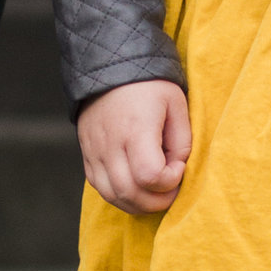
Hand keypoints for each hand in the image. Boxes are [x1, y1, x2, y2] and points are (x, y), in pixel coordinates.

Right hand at [79, 80, 193, 215]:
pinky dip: (121, 196)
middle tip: (173, 190)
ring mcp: (95, 152)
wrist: (109, 66)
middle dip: (158, 202)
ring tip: (156, 193)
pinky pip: (101, 188)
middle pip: (130, 194)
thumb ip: (182, 141)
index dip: (170, 181)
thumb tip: (176, 169)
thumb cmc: (149, 84)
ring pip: (113, 196)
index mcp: (135, 129)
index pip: (149, 176)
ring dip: (139, 204)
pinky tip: (137, 187)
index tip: (179, 166)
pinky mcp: (87, 155)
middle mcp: (110, 144)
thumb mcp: (176, 103)